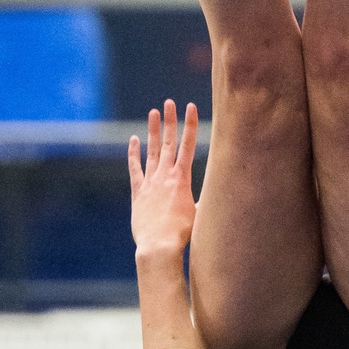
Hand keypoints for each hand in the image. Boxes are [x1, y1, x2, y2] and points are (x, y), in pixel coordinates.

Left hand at [128, 100, 197, 258]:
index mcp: (182, 180)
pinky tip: (134, 140)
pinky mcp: (138, 193)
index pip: (188, 146)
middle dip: (171, 121)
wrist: (158, 246)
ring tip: (154, 113)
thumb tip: (214, 194)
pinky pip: (135, 169)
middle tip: (170, 102)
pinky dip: (134, 154)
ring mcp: (150, 183)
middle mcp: (165, 176)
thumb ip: (203, 200)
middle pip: (169, 143)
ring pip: (152, 151)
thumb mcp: (199, 215)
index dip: (190, 125)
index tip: (191, 107)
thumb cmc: (183, 234)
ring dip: (154, 131)